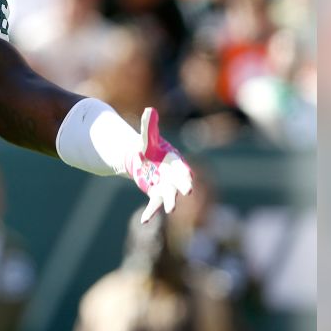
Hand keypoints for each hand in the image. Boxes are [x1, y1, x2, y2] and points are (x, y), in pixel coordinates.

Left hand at [127, 108, 193, 222]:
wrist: (142, 159)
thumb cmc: (148, 147)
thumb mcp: (146, 137)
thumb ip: (148, 126)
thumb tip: (148, 110)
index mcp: (174, 161)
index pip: (182, 168)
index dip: (185, 173)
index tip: (188, 177)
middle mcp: (173, 176)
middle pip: (179, 183)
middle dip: (182, 187)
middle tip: (185, 192)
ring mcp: (165, 187)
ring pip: (169, 196)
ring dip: (170, 202)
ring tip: (170, 210)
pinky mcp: (156, 194)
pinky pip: (154, 204)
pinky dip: (151, 212)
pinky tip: (145, 220)